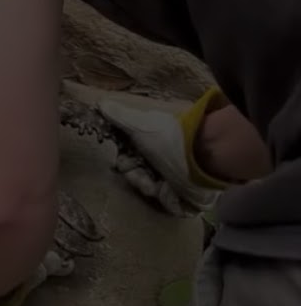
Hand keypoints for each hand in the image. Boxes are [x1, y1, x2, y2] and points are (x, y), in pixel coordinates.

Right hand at [97, 88, 225, 215]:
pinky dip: (164, 198)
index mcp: (149, 142)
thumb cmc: (169, 140)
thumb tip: (101, 103)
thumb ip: (118, 116)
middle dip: (135, 177)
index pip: (127, 156)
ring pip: (148, 188)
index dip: (123, 162)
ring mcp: (172, 176)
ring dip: (147, 187)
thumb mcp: (139, 124)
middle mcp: (160, 158)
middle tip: (143, 178)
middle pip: (135, 174)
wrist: (204, 159)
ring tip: (155, 186)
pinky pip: (166, 201)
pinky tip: (167, 192)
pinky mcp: (184, 194)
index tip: (124, 162)